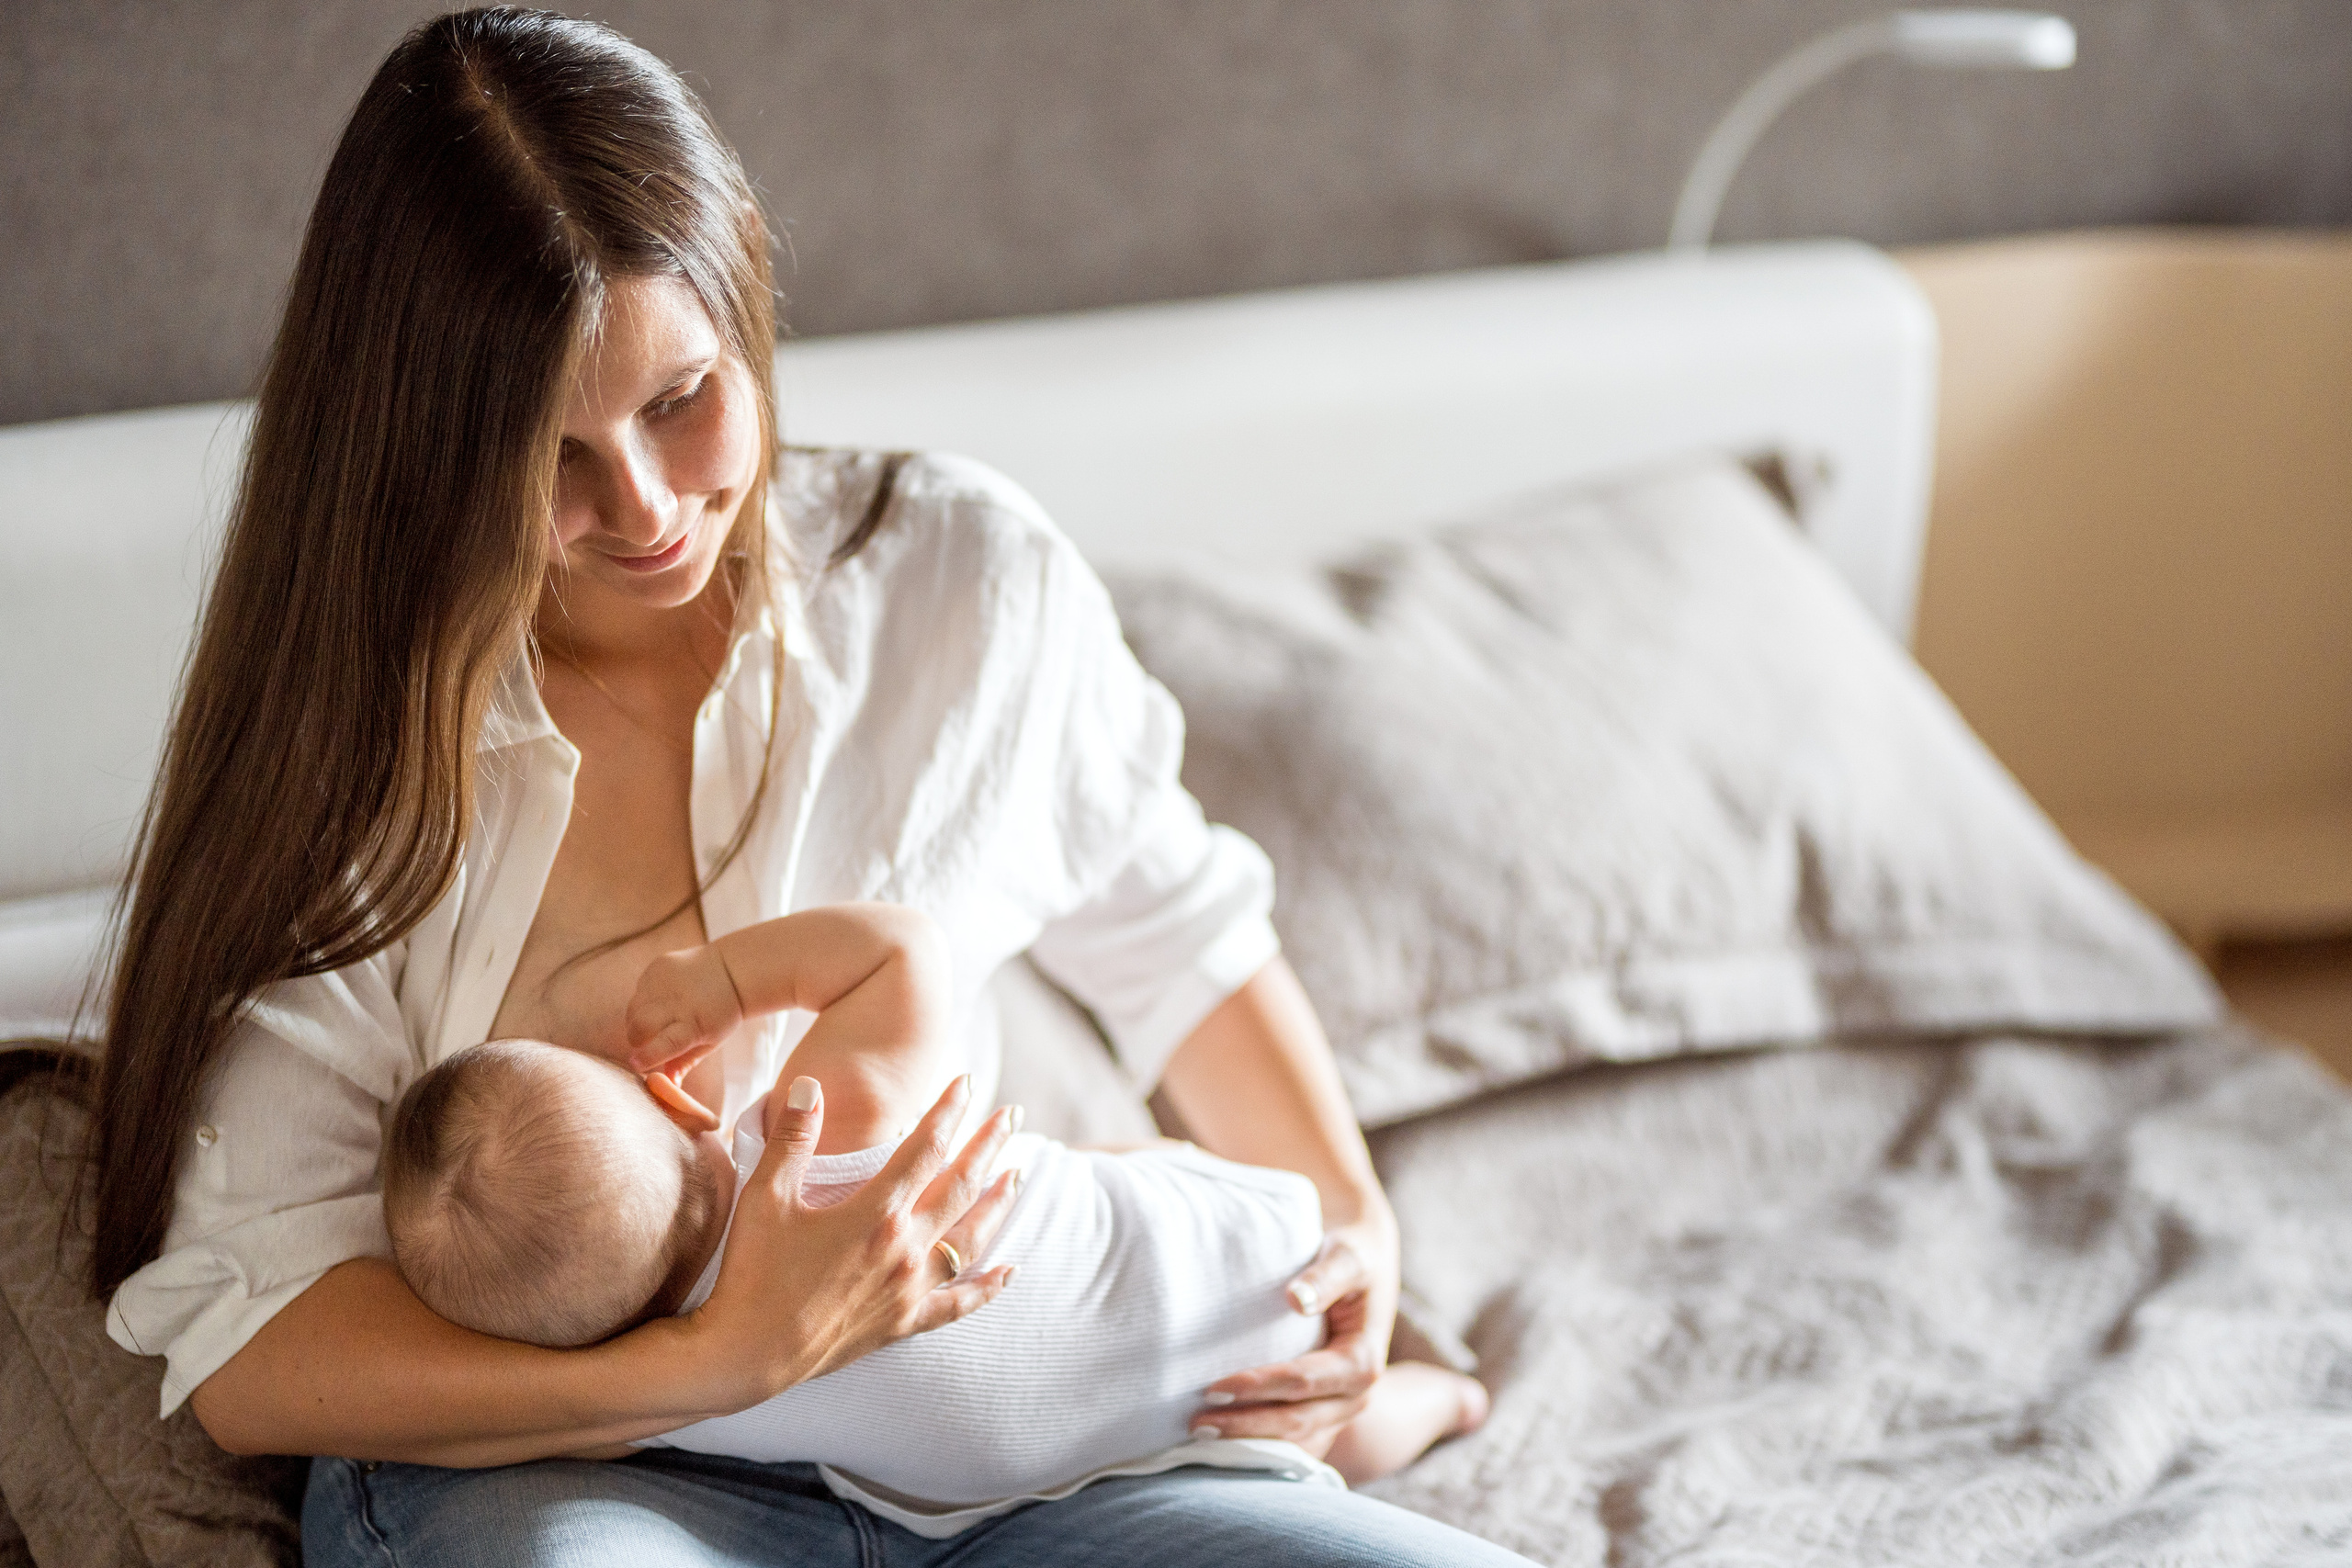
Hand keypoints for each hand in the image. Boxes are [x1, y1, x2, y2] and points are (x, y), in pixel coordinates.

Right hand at [627, 946, 745, 1080]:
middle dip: (636, 1040)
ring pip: (633, 1008)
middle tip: (645, 1043)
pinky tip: (659, 1002)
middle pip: (641, 1025)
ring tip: (654, 1023)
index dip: (648, 1056)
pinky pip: (638, 990)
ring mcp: (666, 981)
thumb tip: (667, 1086)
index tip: (635, 1064)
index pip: (667, 1043)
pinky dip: (642, 1002)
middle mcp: (678, 1001)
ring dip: (635, 1022)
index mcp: (695, 1024)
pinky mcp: (658, 966)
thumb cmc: (720, 1014)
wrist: (731, 971)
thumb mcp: (709, 1042)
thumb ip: (685, 1063)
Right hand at [670, 1073, 1022, 1411]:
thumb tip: (809, 1084)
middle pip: (961, 1187)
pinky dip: (987, 1287)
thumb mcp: (764, 1198)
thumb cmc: (752, 1272)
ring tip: (1018, 1175)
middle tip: (1013, 1116)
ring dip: (997, 1205)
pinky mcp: (903, 1323)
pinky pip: (958, 1304)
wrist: (746, 1354)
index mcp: (875, 1213)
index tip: (967, 1082)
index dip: (950, 1110)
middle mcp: (903, 1249)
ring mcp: (908, 1290)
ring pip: (971, 1239)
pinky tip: (1009, 1272)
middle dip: (990, 1146)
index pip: (926, 1147)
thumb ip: (793, 1139)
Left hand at [1192, 1209, 1400, 1448]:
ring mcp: (1341, 1411)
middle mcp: (1355, 1397)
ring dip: (1250, 1444)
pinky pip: (1295, 1441)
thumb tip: (1296, 1299)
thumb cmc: (1352, 1256)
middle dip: (1245, 1426)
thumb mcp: (1347, 1258)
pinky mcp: (1326, 1414)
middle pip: (1296, 1421)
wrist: (1367, 1265)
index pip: (1302, 1381)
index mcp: (1362, 1363)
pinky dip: (1261, 1447)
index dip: (1257, 1387)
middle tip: (1194, 1423)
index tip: (1213, 1386)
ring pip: (1295, 1441)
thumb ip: (1326, 1278)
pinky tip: (1221, 1445)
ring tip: (1199, 1440)